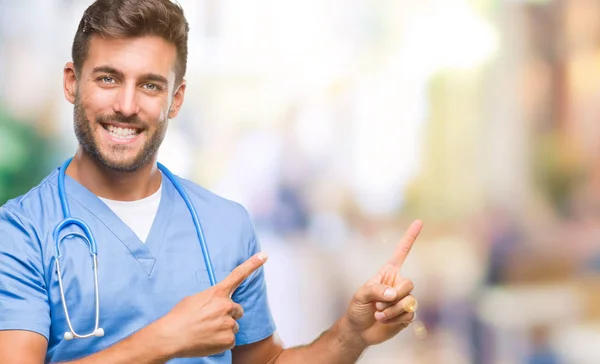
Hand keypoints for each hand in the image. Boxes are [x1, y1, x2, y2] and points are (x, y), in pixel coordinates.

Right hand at [155, 253, 267, 358]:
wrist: (170, 337)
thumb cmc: (178, 317)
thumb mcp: (194, 299)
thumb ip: (211, 299)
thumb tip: (215, 305)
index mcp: (217, 293)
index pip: (238, 275)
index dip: (253, 264)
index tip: (264, 255)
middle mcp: (226, 306)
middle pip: (237, 310)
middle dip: (228, 315)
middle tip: (211, 321)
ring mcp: (228, 323)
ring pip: (233, 326)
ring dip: (223, 329)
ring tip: (206, 332)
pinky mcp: (228, 339)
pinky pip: (230, 341)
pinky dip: (221, 342)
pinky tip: (208, 341)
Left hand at [343, 220, 421, 345]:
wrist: (359, 330)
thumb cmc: (357, 309)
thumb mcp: (360, 295)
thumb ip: (376, 290)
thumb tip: (393, 294)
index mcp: (388, 273)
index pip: (401, 252)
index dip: (410, 237)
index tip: (419, 221)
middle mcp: (398, 284)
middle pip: (409, 284)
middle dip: (395, 296)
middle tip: (379, 304)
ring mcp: (404, 299)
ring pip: (410, 301)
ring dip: (392, 310)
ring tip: (378, 314)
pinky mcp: (407, 314)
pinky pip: (409, 315)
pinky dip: (394, 319)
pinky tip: (384, 321)